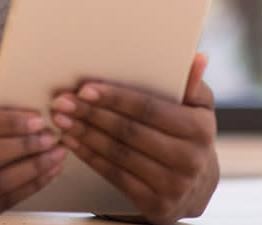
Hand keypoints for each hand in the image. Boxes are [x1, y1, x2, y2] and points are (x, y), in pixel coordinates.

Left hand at [51, 53, 218, 223]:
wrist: (197, 186)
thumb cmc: (189, 135)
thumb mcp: (198, 108)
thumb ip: (192, 83)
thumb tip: (197, 57)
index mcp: (200, 129)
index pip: (149, 109)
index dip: (115, 98)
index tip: (85, 88)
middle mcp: (190, 160)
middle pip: (129, 131)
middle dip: (91, 114)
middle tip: (63, 101)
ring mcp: (173, 185)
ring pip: (118, 154)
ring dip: (85, 134)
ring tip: (61, 118)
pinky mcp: (156, 204)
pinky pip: (115, 176)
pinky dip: (89, 157)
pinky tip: (72, 142)